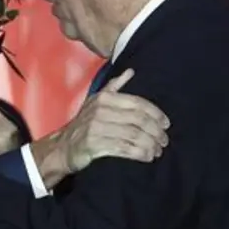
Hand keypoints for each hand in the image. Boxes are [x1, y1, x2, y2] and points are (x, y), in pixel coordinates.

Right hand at [33, 69, 169, 184]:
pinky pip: (124, 148)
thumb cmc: (84, 124)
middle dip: (155, 131)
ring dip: (150, 144)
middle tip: (164, 141)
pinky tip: (147, 157)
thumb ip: (114, 86)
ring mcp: (96, 127)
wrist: (62, 146)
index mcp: (104, 98)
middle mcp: (100, 110)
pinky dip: (139, 153)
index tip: (166, 124)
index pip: (137, 103)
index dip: (155, 114)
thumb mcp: (96, 102)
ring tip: (158, 150)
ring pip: (133, 134)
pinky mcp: (94, 144)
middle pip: (138, 120)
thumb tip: (131, 71)